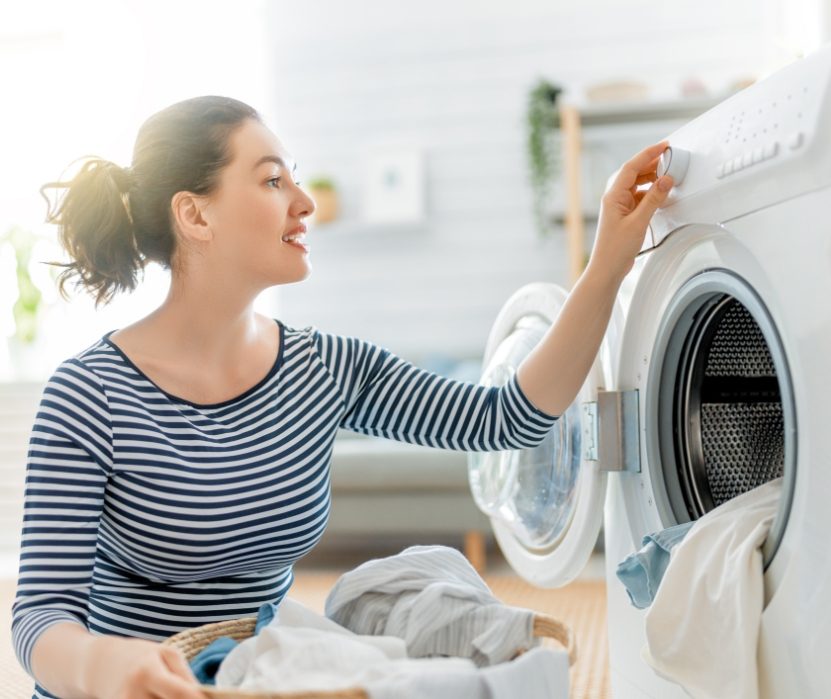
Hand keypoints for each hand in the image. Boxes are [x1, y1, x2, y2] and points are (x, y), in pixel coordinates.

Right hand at [84, 636, 206, 698]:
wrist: (98, 665)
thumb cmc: (138, 656)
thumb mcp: (165, 654)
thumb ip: (184, 675)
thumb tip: (202, 696)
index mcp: (147, 672)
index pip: (179, 693)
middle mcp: (132, 694)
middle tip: (192, 696)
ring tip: (166, 692)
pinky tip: (157, 697)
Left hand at [588, 141, 673, 281]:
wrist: (608, 268)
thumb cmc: (615, 248)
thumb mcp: (638, 222)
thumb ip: (654, 199)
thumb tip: (666, 180)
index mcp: (613, 196)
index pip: (631, 167)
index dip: (648, 154)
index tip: (663, 146)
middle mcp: (614, 198)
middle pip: (634, 173)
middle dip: (652, 164)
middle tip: (669, 158)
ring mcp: (619, 206)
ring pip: (637, 185)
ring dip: (652, 179)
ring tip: (667, 175)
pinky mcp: (625, 215)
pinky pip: (639, 197)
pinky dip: (650, 193)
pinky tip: (660, 194)